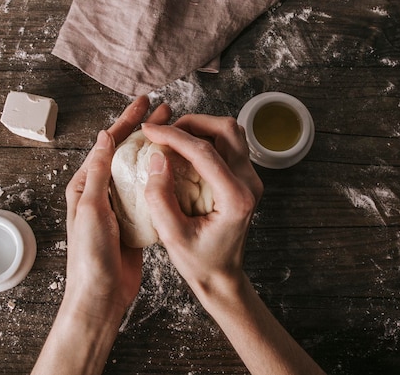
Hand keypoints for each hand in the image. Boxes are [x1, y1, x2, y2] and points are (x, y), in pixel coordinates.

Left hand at [64, 95, 170, 319]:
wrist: (102, 293)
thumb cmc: (89, 253)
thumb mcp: (90, 208)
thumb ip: (98, 172)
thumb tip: (104, 136)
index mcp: (85, 184)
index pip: (108, 144)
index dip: (127, 121)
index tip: (144, 102)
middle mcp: (102, 190)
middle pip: (127, 151)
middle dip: (146, 129)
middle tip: (167, 110)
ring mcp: (120, 204)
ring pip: (141, 170)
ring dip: (157, 150)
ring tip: (177, 132)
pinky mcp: (136, 219)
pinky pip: (150, 192)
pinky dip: (163, 177)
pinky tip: (178, 167)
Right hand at [142, 115, 323, 374]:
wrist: (222, 275)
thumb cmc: (198, 261)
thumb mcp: (171, 235)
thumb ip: (160, 197)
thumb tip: (155, 157)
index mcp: (236, 198)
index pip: (204, 153)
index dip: (173, 136)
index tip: (149, 130)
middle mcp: (250, 183)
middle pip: (226, 130)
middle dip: (191, 123)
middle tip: (163, 133)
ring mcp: (251, 178)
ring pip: (230, 132)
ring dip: (200, 128)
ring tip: (173, 139)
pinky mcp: (245, 177)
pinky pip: (228, 144)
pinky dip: (206, 138)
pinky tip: (184, 151)